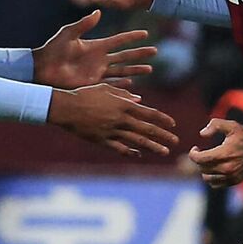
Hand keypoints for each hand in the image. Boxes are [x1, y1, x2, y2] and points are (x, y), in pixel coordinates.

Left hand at [33, 9, 156, 87]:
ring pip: (122, 70)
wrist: (42, 69)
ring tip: (150, 69)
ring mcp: (97, 72)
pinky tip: (133, 86)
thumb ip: (83, 24)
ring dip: (136, 70)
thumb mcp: (68, 34)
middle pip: (125, 55)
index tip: (146, 33)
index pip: (119, 40)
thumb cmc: (52, 49)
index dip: (132, 37)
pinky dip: (122, 85)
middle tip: (155, 52)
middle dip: (140, 54)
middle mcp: (100, 59)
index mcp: (96, 46)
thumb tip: (98, 12)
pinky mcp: (93, 84)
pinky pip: (111, 84)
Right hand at [49, 83, 176, 156]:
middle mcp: (121, 119)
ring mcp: (112, 131)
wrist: (66, 108)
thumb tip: (140, 100)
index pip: (149, 113)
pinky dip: (130, 152)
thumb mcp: (107, 89)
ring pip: (137, 141)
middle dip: (164, 135)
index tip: (173, 124)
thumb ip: (125, 95)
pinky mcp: (102, 141)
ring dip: (153, 147)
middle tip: (176, 141)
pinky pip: (120, 148)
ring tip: (165, 151)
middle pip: (147, 129)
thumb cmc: (85, 94)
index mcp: (123, 105)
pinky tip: (139, 154)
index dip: (162, 119)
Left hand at [187, 117, 242, 185]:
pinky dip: (212, 178)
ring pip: (207, 178)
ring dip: (204, 169)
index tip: (195, 149)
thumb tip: (202, 134)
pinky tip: (214, 168)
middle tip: (201, 153)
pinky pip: (216, 184)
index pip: (200, 159)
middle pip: (202, 168)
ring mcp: (231, 176)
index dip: (193, 154)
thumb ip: (215, 125)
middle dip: (199, 160)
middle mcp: (227, 168)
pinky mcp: (234, 181)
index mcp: (224, 154)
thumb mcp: (231, 126)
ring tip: (208, 161)